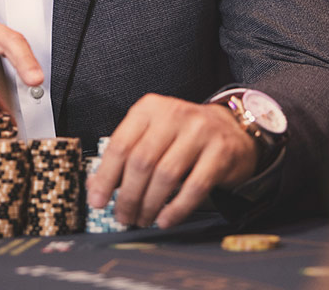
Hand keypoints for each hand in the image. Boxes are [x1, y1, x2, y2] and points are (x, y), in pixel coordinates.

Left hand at [85, 93, 256, 228]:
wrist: (232, 129)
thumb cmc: (184, 136)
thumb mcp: (153, 135)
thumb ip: (126, 156)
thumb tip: (96, 186)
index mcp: (150, 108)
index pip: (121, 144)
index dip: (106, 177)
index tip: (98, 201)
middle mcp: (174, 114)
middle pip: (142, 162)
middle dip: (128, 196)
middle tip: (123, 216)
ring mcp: (200, 131)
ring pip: (166, 176)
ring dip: (150, 205)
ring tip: (143, 218)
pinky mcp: (221, 151)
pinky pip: (195, 187)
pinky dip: (177, 208)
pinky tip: (166, 219)